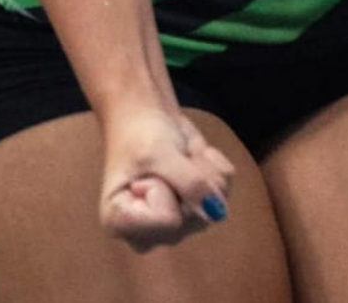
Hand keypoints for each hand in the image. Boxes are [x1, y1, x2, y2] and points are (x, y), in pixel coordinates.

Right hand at [99, 106, 234, 252]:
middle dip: (190, 178)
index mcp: (122, 224)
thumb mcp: (159, 153)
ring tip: (179, 156)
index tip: (147, 169)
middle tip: (167, 158)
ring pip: (214, 206)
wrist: (147, 114)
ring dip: (202, 169)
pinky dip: (213, 165)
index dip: (166, 186)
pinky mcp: (197, 210)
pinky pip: (225, 191)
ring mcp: (176, 225)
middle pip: (193, 217)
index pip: (168, 220)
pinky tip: (191, 157)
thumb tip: (217, 212)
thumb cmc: (140, 133)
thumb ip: (188, 183)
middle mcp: (149, 233)